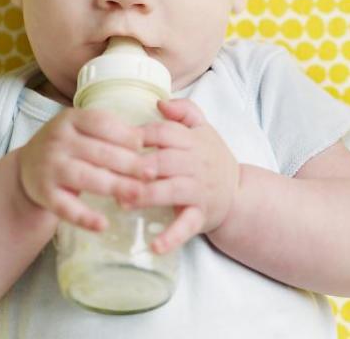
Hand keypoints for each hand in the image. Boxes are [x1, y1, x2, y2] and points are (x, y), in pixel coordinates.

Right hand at [16, 109, 149, 231]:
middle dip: (128, 163)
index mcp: (71, 120)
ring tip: (138, 194)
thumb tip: (146, 142)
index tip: (146, 146)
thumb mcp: (84, 129)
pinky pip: (66, 208)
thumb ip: (111, 132)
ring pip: (86, 177)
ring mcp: (49, 168)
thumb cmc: (70, 145)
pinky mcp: (44, 195)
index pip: (102, 124)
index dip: (126, 135)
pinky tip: (103, 225)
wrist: (28, 166)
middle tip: (152, 173)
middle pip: (99, 152)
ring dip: (114, 186)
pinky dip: (84, 217)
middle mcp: (57, 141)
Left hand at [121, 98, 239, 254]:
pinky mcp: (199, 216)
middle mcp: (196, 164)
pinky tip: (153, 246)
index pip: (164, 132)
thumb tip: (160, 102)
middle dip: (139, 166)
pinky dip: (171, 237)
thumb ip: (185, 111)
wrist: (238, 194)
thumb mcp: (204, 129)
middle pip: (165, 160)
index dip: (140, 135)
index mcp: (193, 141)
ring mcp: (198, 191)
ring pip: (171, 190)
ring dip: (146, 196)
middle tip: (111, 171)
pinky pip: (185, 226)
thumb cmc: (212, 158)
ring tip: (122, 201)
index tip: (115, 139)